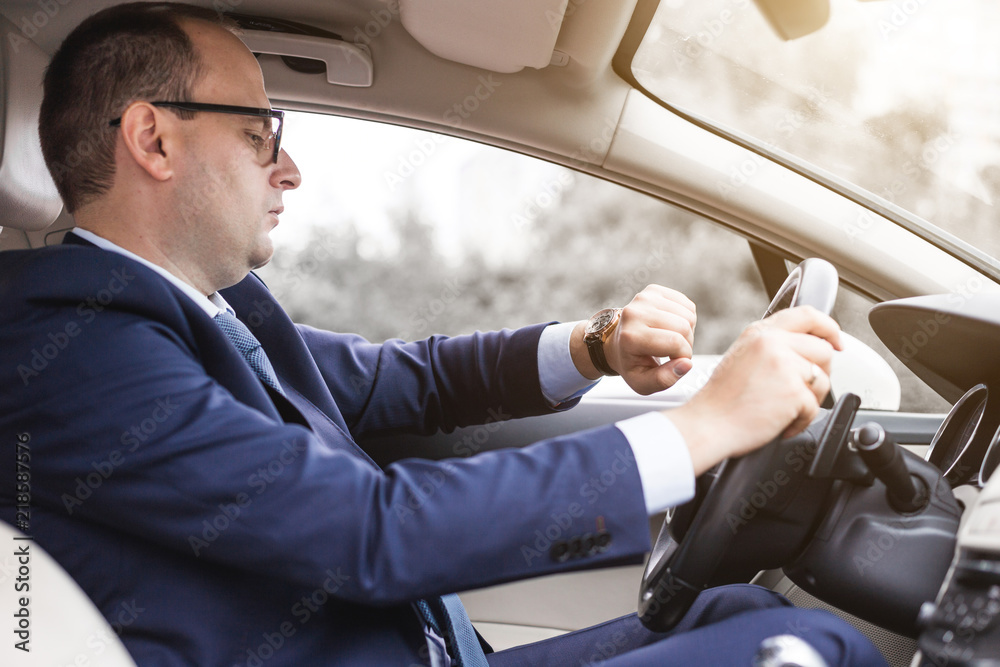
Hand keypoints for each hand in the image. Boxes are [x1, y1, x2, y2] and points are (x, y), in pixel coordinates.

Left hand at [586, 285, 697, 394]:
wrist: (617, 343)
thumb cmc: (632, 364)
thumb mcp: (643, 383)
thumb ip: (665, 380)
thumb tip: (687, 364)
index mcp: (630, 337)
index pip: (675, 343)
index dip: (683, 356)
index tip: (675, 363)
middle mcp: (635, 312)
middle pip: (684, 327)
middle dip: (687, 344)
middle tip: (673, 353)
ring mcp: (644, 298)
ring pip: (689, 316)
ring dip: (688, 332)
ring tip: (671, 340)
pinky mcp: (653, 290)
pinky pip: (687, 305)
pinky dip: (686, 319)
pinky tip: (672, 327)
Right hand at [665, 306, 841, 475]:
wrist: (708, 424)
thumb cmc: (722, 399)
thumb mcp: (743, 357)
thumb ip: (772, 346)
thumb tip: (809, 350)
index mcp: (760, 332)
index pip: (807, 315)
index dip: (829, 328)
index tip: (836, 342)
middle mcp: (772, 343)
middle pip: (823, 349)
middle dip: (822, 373)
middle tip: (804, 390)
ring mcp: (784, 365)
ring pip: (823, 379)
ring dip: (810, 399)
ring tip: (786, 409)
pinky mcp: (793, 391)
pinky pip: (815, 407)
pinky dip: (801, 421)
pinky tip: (781, 423)